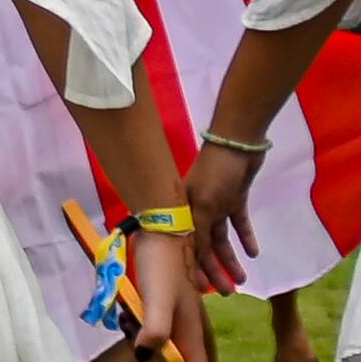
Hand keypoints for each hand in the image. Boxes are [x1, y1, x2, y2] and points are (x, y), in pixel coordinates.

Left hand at [126, 230, 205, 359]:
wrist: (159, 230)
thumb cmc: (161, 266)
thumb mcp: (158, 301)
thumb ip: (156, 331)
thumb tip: (144, 354)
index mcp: (192, 328)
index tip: (161, 360)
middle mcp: (187, 322)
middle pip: (177, 352)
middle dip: (154, 351)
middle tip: (133, 334)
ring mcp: (175, 309)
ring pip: (161, 336)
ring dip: (142, 334)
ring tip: (126, 320)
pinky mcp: (161, 297)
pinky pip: (151, 318)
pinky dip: (138, 320)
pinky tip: (125, 311)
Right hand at [185, 139, 263, 290]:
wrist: (238, 145)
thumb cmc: (216, 174)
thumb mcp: (205, 204)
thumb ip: (199, 231)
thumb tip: (193, 257)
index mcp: (183, 210)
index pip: (186, 245)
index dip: (194, 267)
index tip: (202, 290)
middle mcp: (195, 210)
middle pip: (205, 246)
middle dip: (215, 270)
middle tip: (228, 292)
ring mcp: (215, 204)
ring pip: (221, 239)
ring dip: (231, 259)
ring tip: (243, 279)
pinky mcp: (233, 199)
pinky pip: (238, 225)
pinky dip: (245, 238)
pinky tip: (254, 253)